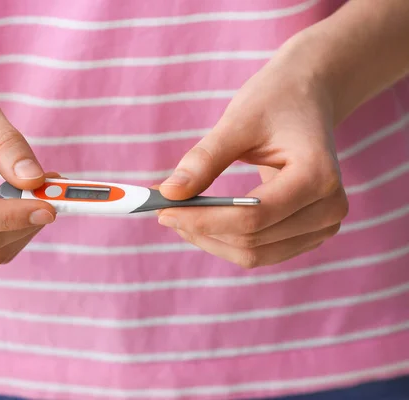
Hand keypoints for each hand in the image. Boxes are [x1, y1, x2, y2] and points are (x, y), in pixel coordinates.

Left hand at [157, 45, 348, 268]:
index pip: (253, 217)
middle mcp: (329, 209)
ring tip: (178, 214)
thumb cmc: (275, 102)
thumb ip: (204, 160)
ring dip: (209, 239)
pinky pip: (260, 251)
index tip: (163, 210)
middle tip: (162, 210)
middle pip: (252, 240)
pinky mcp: (308, 234)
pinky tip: (202, 220)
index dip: (203, 219)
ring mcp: (323, 227)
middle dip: (201, 229)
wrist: (307, 99)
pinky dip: (225, 240)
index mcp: (318, 177)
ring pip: (254, 254)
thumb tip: (169, 193)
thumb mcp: (238, 121)